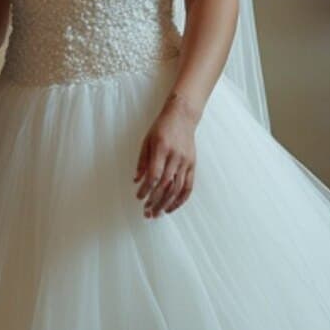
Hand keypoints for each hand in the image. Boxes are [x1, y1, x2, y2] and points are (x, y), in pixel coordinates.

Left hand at [133, 95, 198, 218]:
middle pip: (165, 185)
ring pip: (177, 188)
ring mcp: (186, 162)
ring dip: (166, 203)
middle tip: (147, 213)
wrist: (183, 116)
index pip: (154, 175)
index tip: (139, 198)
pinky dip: (180, 199)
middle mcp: (175, 157)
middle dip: (155, 201)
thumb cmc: (162, 127)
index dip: (146, 189)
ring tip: (157, 213)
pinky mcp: (193, 165)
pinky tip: (171, 207)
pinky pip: (188, 186)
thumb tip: (136, 180)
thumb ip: (142, 161)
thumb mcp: (146, 140)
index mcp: (161, 149)